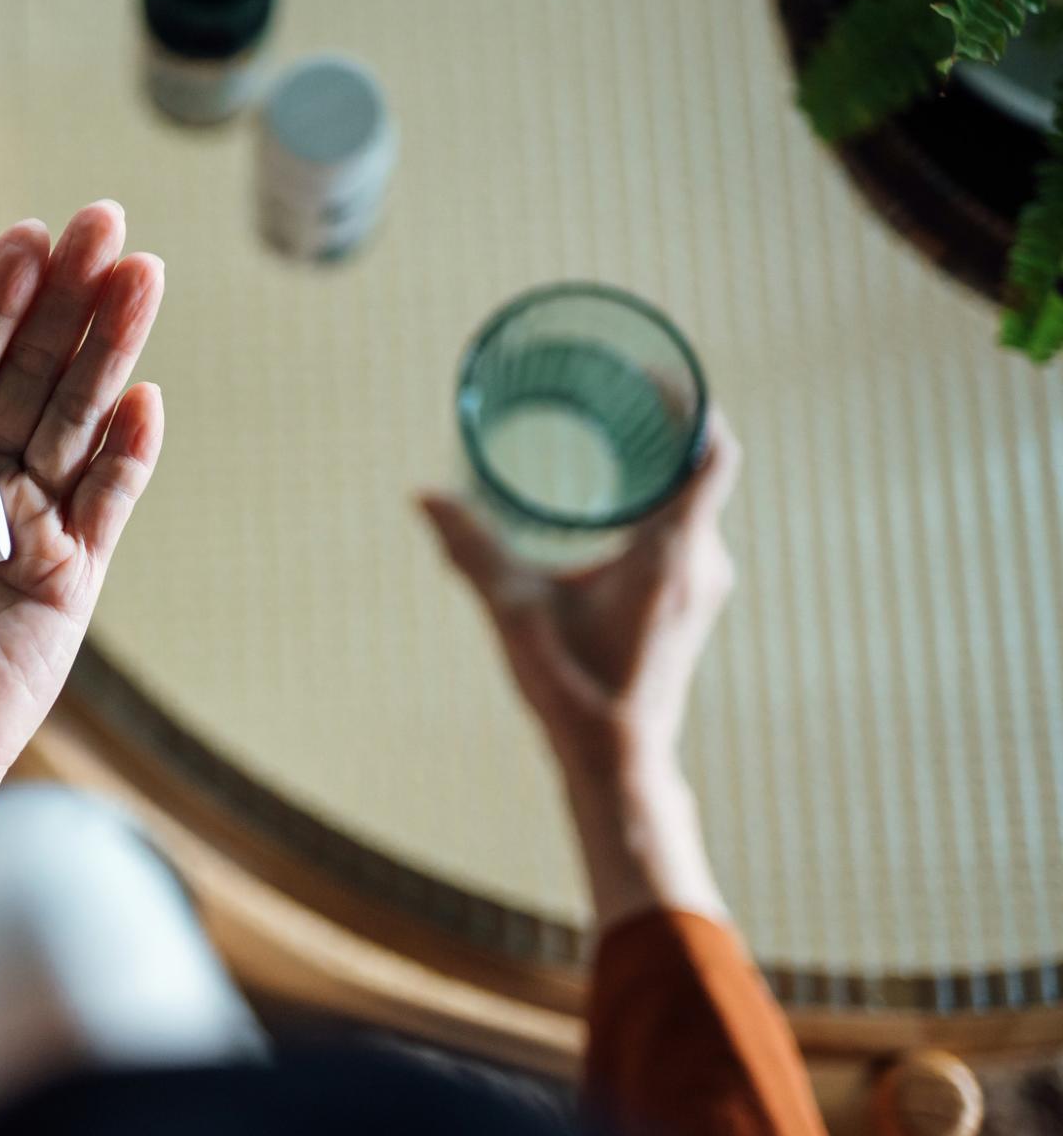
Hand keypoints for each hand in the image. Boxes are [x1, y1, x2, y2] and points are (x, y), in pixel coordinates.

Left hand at [0, 202, 164, 934]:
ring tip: (143, 275)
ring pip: (75, 421)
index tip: (27, 236)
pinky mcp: (71, 579)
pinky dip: (127, 453)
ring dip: (109, 351)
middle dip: (68, 300)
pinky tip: (146, 395)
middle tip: (108, 224)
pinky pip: (106, 504)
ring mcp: (28, 529)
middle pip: (29, 375)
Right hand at [419, 417, 742, 927]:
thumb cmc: (573, 691)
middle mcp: (702, 562)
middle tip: (612, 391)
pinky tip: (614, 497)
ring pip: (694, 499)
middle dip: (662, 423)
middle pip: (701, 466)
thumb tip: (423, 496)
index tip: (649, 374)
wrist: (618, 762)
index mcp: (673, 553)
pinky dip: (657, 499)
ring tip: (610, 432)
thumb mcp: (514, 613)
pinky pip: (687, 528)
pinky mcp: (690, 603)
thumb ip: (471, 550)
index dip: (690, 402)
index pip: (711, 451)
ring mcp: (703, 585)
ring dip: (659, 463)